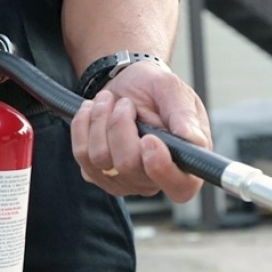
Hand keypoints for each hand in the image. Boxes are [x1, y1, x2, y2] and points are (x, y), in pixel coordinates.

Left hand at [70, 62, 211, 202]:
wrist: (127, 84)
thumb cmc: (155, 90)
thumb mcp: (172, 90)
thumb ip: (183, 114)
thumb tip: (189, 138)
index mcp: (185, 164)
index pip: (180, 187)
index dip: (162, 169)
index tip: (149, 139)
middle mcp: (154, 179)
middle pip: (128, 166)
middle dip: (121, 125)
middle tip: (126, 103)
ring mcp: (123, 181)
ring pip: (100, 158)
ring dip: (100, 119)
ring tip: (109, 102)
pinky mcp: (96, 174)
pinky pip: (81, 154)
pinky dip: (83, 125)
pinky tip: (94, 112)